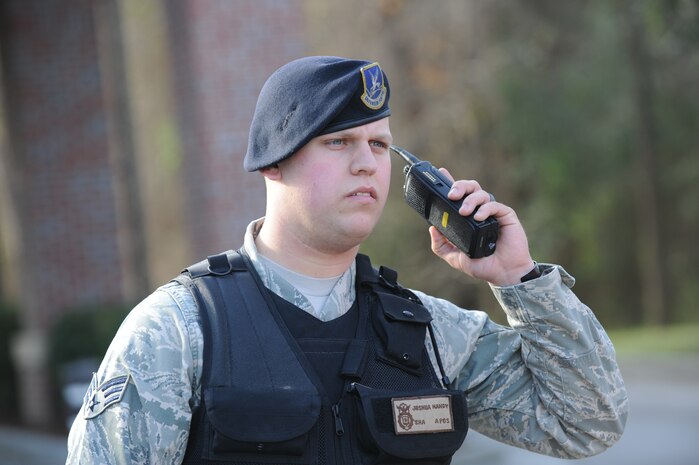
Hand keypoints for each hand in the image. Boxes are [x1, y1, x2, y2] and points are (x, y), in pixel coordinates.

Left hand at [428, 168, 535, 285]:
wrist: (504, 274)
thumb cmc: (482, 265)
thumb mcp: (455, 257)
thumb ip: (441, 245)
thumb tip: (432, 229)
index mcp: (467, 217)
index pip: (458, 195)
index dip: (449, 182)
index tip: (440, 172)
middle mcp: (479, 211)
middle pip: (470, 188)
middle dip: (459, 186)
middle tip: (452, 195)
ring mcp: (493, 213)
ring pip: (481, 193)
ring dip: (470, 200)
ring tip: (464, 212)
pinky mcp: (506, 216)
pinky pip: (495, 205)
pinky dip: (485, 209)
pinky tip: (479, 217)